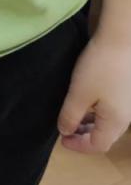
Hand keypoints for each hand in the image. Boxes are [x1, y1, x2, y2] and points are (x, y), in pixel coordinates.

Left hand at [57, 34, 130, 152]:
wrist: (121, 39)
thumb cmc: (99, 68)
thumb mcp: (79, 93)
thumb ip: (70, 116)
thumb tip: (65, 131)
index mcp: (115, 122)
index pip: (98, 146)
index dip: (78, 146)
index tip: (61, 138)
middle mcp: (125, 117)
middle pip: (105, 136)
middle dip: (84, 135)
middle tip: (65, 127)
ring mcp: (127, 103)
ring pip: (108, 122)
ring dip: (90, 122)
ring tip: (73, 113)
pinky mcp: (126, 90)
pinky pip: (111, 109)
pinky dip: (97, 111)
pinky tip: (86, 99)